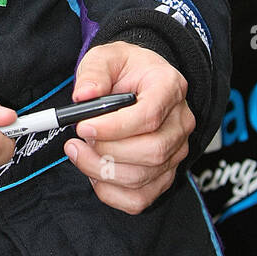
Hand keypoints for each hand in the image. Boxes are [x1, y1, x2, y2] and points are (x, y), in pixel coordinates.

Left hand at [64, 42, 193, 213]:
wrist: (140, 79)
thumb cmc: (125, 69)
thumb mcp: (106, 57)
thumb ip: (94, 73)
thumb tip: (83, 96)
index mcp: (169, 87)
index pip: (150, 116)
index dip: (114, 127)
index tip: (84, 127)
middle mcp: (180, 122)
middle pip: (151, 151)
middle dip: (106, 151)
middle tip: (76, 141)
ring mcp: (176, 151)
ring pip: (144, 177)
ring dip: (103, 171)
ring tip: (79, 153)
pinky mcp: (165, 173)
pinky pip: (141, 198)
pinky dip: (112, 193)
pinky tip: (94, 172)